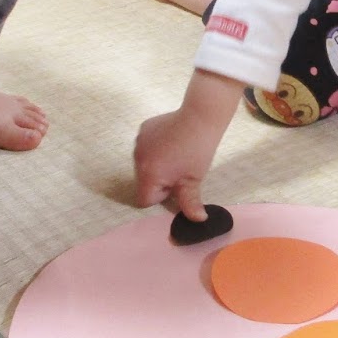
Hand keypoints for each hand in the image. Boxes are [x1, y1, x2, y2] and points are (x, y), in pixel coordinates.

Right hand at [134, 70, 243, 219]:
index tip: (177, 183)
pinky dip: (156, 148)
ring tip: (178, 153)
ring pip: (145, 165)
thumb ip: (190, 203)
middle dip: (160, 181)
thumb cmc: (198, 151)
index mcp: (148, 174)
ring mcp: (138, 142)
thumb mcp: (193, 180)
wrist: (200, 116)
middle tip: (180, 169)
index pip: (145, 199)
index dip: (163, 196)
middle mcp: (137, 159)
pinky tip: (173, 140)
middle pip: (144, 182)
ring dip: (157, 165)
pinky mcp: (143, 129)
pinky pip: (146, 148)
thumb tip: (198, 220)